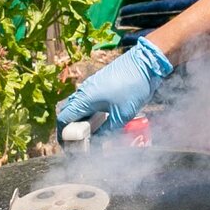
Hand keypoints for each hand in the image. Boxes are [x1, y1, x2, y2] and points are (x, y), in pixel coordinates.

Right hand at [55, 39, 171, 132]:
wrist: (146, 61)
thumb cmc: (134, 87)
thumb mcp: (122, 114)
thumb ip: (107, 130)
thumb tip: (98, 142)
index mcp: (84, 99)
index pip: (63, 120)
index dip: (63, 135)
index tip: (69, 147)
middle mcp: (83, 91)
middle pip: (68, 113)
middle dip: (71, 129)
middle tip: (79, 143)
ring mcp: (91, 85)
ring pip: (78, 106)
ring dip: (80, 120)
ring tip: (89, 134)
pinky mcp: (100, 82)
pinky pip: (87, 100)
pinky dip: (88, 111)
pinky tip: (99, 120)